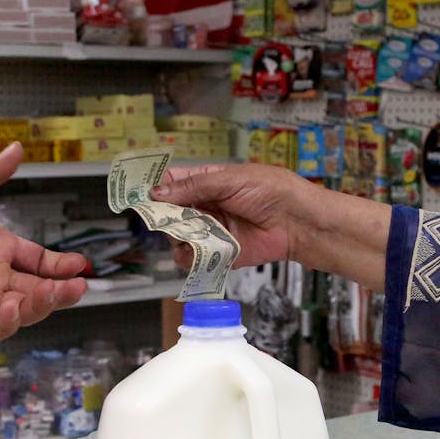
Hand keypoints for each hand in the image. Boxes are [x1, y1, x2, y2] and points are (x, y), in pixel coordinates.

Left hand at [0, 142, 88, 339]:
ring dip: (42, 306)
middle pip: (38, 290)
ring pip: (22, 310)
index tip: (80, 265)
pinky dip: (9, 321)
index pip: (39, 261)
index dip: (61, 266)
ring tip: (53, 294)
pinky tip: (15, 307)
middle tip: (78, 285)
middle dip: (62, 291)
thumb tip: (16, 149)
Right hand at [153, 163, 391, 287]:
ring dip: (178, 236)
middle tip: (166, 217)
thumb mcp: (231, 180)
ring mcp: (211, 231)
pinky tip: (196, 251)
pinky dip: (189, 257)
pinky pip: (193, 259)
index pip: (172, 182)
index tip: (141, 194)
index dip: (156, 187)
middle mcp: (206, 206)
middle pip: (169, 212)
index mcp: (208, 181)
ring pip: (177, 236)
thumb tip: (159, 192)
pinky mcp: (219, 253)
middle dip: (164, 215)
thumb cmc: (272, 191)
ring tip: (191, 233)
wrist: (298, 222)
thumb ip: (195, 187)